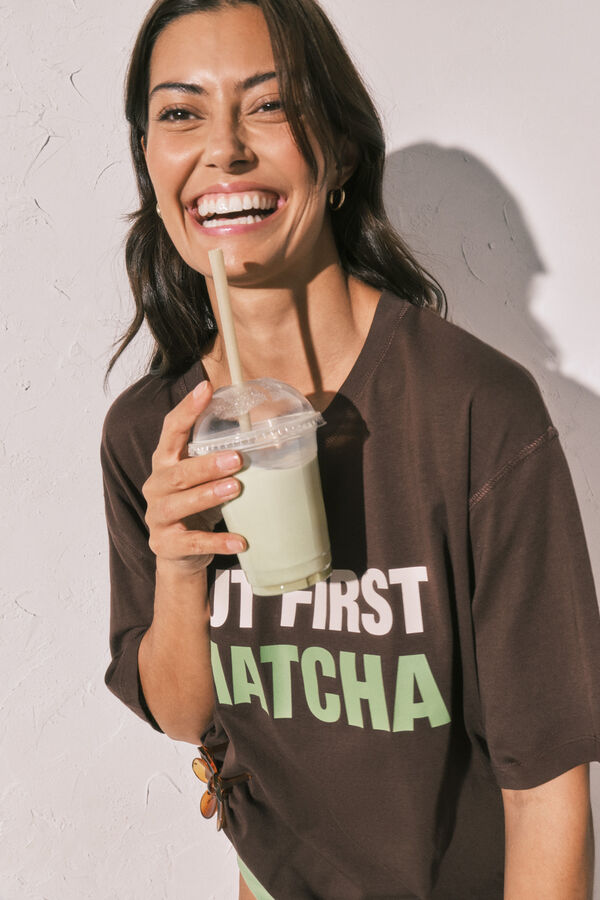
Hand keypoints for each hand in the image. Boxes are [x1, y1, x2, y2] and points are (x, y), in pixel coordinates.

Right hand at [142, 380, 245, 574]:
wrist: (179, 554)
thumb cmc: (196, 508)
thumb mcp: (203, 479)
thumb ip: (223, 459)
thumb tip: (271, 438)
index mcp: (165, 463)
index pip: (170, 431)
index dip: (186, 409)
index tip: (205, 389)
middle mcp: (156, 486)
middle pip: (177, 472)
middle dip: (206, 464)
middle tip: (236, 458)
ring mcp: (158, 516)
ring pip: (179, 504)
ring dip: (208, 495)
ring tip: (235, 489)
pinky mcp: (167, 544)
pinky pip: (193, 542)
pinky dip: (217, 541)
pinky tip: (239, 541)